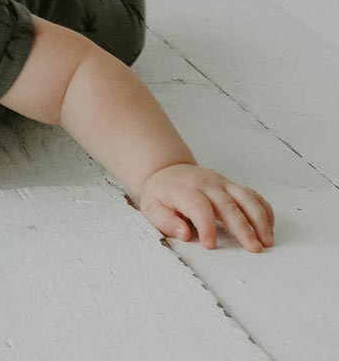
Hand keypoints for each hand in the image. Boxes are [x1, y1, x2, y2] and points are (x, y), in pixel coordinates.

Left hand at [139, 163, 274, 251]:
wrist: (167, 170)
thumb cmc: (161, 194)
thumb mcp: (150, 207)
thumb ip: (165, 221)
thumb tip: (184, 234)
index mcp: (183, 189)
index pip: (198, 206)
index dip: (205, 226)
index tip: (210, 246)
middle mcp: (205, 183)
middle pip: (227, 204)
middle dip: (242, 227)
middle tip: (254, 248)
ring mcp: (221, 182)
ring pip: (245, 197)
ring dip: (259, 219)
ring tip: (267, 241)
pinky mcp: (231, 185)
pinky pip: (252, 195)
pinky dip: (263, 210)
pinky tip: (268, 228)